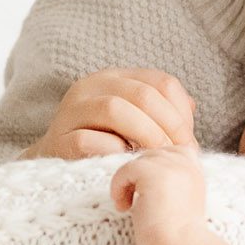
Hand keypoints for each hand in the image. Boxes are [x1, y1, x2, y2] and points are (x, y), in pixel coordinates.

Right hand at [31, 69, 197, 159]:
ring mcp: (71, 111)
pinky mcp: (58, 140)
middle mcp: (90, 87)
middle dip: (169, 126)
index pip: (161, 82)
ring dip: (145, 136)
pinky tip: (126, 164)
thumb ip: (160, 112)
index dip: (182, 112)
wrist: (53, 166)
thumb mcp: (132, 122)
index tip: (190, 142)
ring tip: (157, 159)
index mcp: (114, 78)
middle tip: (180, 154)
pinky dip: (113, 152)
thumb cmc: (102, 144)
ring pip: (115, 109)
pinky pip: (89, 141)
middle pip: (142, 94)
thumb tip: (191, 107)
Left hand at [109, 146, 207, 244]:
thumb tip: (142, 175)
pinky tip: (122, 207)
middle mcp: (186, 163)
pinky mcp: (153, 172)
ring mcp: (171, 165)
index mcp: (195, 170)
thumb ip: (170, 183)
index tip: (147, 194)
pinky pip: (125, 169)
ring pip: (137, 162)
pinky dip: (118, 188)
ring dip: (127, 183)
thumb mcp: (180, 202)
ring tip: (127, 207)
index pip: (170, 152)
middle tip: (134, 203)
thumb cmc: (176, 236)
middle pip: (151, 155)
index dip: (154, 169)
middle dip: (139, 178)